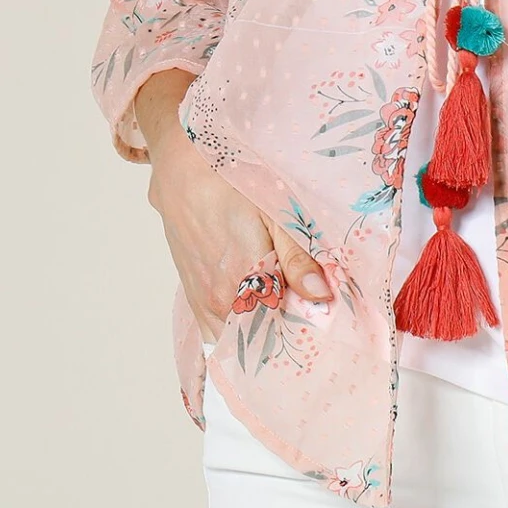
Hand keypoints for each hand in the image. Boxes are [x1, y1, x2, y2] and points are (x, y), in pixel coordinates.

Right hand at [145, 129, 332, 345]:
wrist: (182, 167)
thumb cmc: (230, 183)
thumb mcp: (274, 212)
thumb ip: (297, 258)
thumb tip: (321, 296)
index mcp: (243, 282)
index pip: (281, 333)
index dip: (307, 330)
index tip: (326, 321)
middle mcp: (218, 300)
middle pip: (259, 340)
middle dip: (286, 333)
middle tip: (311, 314)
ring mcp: (201, 301)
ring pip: (238, 337)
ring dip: (262, 331)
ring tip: (287, 310)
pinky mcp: (193, 294)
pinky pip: (219, 328)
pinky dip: (240, 325)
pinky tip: (260, 305)